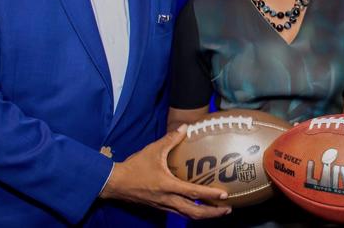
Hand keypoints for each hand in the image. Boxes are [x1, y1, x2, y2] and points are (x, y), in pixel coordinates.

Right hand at [100, 125, 231, 218]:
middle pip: (194, 213)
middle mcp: (168, 200)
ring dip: (204, 215)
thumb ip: (170, 139)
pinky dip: (192, 212)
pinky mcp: (160, 207)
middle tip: (227, 209)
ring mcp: (164, 206)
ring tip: (218, 211)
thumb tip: (185, 127)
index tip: (225, 195)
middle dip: (212, 213)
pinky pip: (179, 213)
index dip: (210, 195)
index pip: (193, 193)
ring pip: (187, 215)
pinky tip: (199, 208)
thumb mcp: (153, 150)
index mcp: (167, 186)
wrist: (116, 183)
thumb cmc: (135, 167)